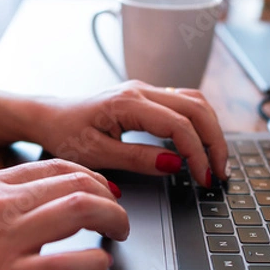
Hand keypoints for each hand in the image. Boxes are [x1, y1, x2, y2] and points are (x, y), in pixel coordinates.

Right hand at [0, 159, 128, 269]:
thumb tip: (32, 210)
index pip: (55, 167)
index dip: (91, 176)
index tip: (105, 190)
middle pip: (77, 184)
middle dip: (111, 198)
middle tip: (119, 216)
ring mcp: (2, 241)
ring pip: (80, 210)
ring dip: (114, 221)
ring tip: (120, 235)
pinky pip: (66, 264)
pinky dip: (95, 263)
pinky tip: (100, 265)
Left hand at [32, 81, 227, 186]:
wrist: (49, 117)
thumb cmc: (65, 134)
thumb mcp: (96, 155)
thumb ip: (136, 159)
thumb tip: (174, 164)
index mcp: (128, 103)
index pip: (178, 125)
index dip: (197, 153)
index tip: (204, 178)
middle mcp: (141, 90)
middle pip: (196, 108)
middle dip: (215, 141)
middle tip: (220, 172)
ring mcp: (145, 91)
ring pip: (194, 101)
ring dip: (211, 130)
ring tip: (216, 160)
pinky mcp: (145, 98)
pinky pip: (183, 104)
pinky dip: (199, 123)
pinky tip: (201, 144)